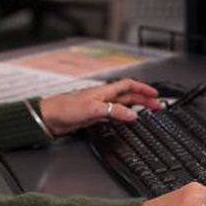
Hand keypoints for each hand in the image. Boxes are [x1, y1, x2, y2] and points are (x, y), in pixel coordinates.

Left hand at [38, 78, 162, 136]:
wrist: (49, 118)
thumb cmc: (66, 108)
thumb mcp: (93, 110)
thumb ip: (114, 111)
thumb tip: (133, 115)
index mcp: (104, 91)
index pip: (128, 85)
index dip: (143, 88)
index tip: (155, 94)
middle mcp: (103, 97)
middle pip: (128, 95)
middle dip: (143, 99)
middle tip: (156, 106)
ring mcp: (99, 106)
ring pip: (122, 104)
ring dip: (135, 107)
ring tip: (146, 111)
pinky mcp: (94, 116)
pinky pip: (114, 114)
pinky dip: (123, 115)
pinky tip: (126, 119)